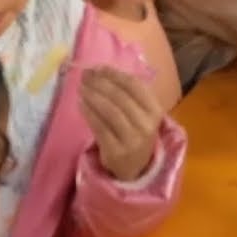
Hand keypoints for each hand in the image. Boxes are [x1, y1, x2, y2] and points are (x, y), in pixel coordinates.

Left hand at [81, 66, 161, 181]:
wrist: (135, 168)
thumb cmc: (136, 133)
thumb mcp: (141, 114)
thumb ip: (128, 94)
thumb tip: (100, 71)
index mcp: (155, 111)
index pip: (134, 85)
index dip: (114, 74)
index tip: (98, 68)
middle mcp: (146, 125)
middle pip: (119, 97)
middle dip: (100, 83)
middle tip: (85, 76)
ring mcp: (132, 140)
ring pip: (109, 111)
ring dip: (92, 96)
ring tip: (81, 88)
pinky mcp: (116, 151)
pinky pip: (99, 127)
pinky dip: (89, 113)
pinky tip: (81, 104)